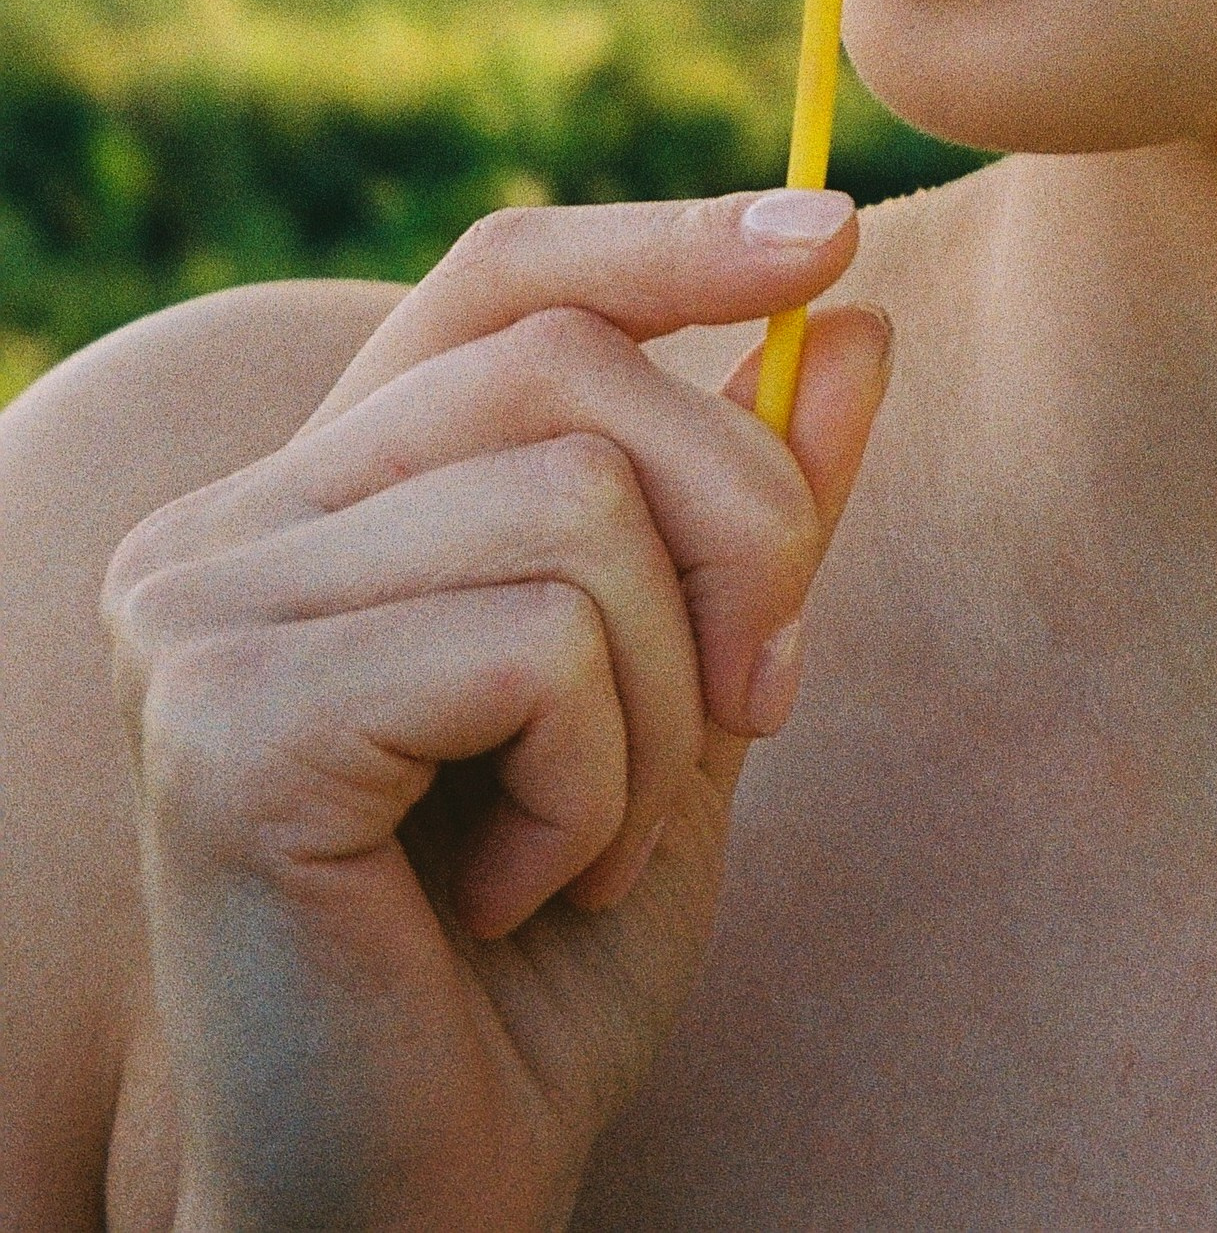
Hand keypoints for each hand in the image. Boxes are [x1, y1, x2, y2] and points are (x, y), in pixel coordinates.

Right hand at [103, 190, 888, 1232]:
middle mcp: (230, 523)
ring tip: (586, 838)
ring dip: (661, 701)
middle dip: (736, 527)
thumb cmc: (542, 958)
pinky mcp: (228, 717)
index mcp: (324, 496)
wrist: (427, 1198)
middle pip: (567, 365)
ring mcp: (204, 610)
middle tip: (757, 706)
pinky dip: (592, 780)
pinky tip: (518, 888)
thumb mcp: (691, 696)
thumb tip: (856, 318)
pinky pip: (532, 643)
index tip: (827, 235)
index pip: (495, 278)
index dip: (663, 239)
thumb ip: (753, 514)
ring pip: (572, 504)